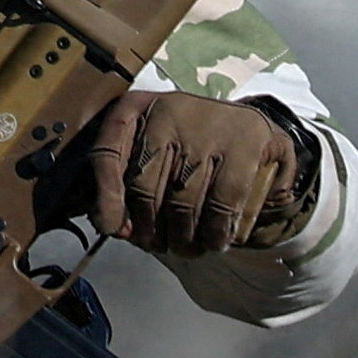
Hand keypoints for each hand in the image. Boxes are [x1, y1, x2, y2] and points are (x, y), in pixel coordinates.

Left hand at [69, 90, 309, 258]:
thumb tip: (115, 227)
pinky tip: (214, 241)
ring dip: (181, 236)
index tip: (112, 229)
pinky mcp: (246, 146)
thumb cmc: (189, 141)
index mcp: (136, 108)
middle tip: (155, 246)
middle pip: (144, 186)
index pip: (107, 154)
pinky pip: (222, 203)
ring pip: (182, 200)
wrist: (252, 121)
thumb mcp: (149, 145)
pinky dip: (215, 230)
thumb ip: (123, 178)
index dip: (106, 198)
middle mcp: (169, 112)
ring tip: (184, 248)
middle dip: (148, 227)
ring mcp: (209, 128)